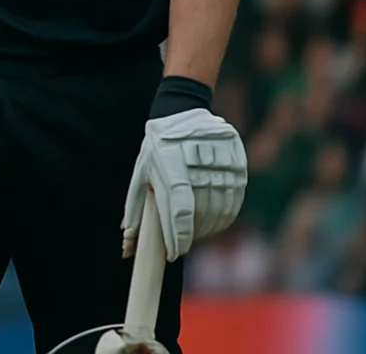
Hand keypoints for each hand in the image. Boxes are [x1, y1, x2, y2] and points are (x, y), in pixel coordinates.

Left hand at [121, 107, 246, 261]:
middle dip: (189, 236)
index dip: (177, 238)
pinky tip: (213, 223)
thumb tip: (127, 245)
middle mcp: (198, 166)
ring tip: (195, 233)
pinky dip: (223, 219)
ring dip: (207, 230)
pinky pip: (234, 203)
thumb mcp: (141, 171)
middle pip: (200, 215)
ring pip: (219, 212)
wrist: (184, 111)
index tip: (172, 254)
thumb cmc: (157, 146)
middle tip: (180, 244)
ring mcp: (222, 165)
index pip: (178, 211)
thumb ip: (135, 209)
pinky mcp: (238, 166)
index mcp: (170, 166)